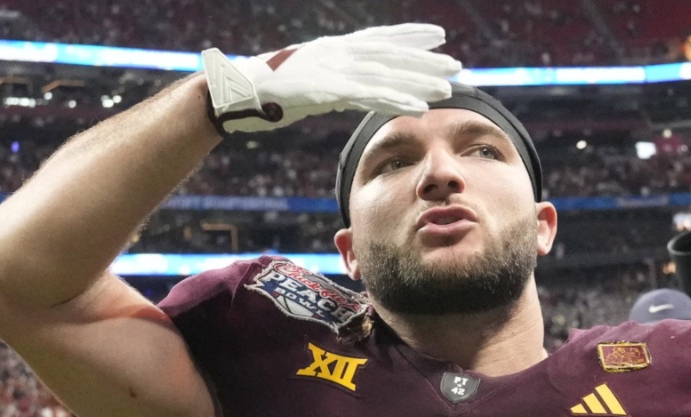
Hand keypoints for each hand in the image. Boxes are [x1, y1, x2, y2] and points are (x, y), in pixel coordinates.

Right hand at [203, 24, 460, 132]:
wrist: (232, 94)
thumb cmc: (266, 91)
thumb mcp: (306, 81)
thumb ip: (332, 82)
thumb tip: (350, 91)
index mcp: (333, 49)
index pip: (379, 38)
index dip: (409, 35)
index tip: (439, 36)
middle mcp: (336, 53)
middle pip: (390, 55)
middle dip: (425, 60)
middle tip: (459, 66)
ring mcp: (330, 69)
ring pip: (384, 74)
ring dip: (418, 81)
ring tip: (448, 87)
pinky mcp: (324, 90)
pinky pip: (367, 95)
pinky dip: (395, 100)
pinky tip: (417, 106)